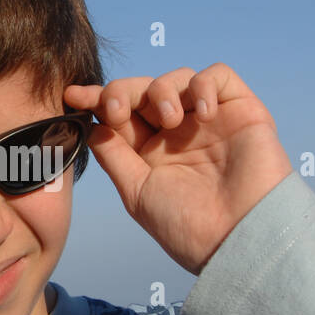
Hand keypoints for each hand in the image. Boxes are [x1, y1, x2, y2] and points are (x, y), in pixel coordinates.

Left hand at [64, 64, 292, 274]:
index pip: (121, 115)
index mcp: (152, 153)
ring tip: (170, 121)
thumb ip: (115, 156)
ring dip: (162, 90)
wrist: (241, 239)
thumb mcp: (138, 192)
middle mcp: (179, 133)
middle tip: (117, 109)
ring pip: (177, 77)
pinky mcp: (242, 110)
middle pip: (143, 90)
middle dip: (123, 91)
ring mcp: (210, 120)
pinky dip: (204, 84)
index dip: (97, 100)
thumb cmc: (188, 227)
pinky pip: (218, 76)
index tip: (73, 96)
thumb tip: (91, 125)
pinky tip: (203, 113)